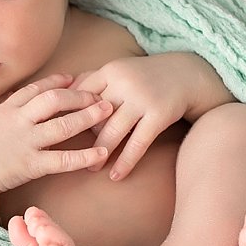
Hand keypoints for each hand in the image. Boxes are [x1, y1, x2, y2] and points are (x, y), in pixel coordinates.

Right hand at [0, 74, 113, 201]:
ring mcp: (25, 141)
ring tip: (108, 112)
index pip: (36, 88)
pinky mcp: (30, 165)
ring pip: (62, 124)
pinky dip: (85, 155)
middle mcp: (18, 120)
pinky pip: (63, 159)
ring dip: (88, 116)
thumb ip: (3, 109)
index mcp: (6, 109)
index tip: (73, 78)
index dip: (57, 81)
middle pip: (54, 100)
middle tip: (101, 95)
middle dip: (80, 95)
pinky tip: (101, 153)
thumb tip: (15, 97)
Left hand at [71, 54, 201, 180]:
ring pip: (113, 130)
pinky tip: (117, 175)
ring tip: (92, 167)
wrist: (187, 73)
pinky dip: (125, 161)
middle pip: (95, 115)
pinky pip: (138, 143)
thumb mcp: (120, 70)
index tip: (59, 130)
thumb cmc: (145, 76)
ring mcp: (142, 99)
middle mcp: (124, 83)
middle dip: (83, 136)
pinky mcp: (159, 114)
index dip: (70, 113)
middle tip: (70, 155)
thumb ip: (94, 80)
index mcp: (111, 71)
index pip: (81, 94)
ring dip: (100, 153)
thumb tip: (62, 94)